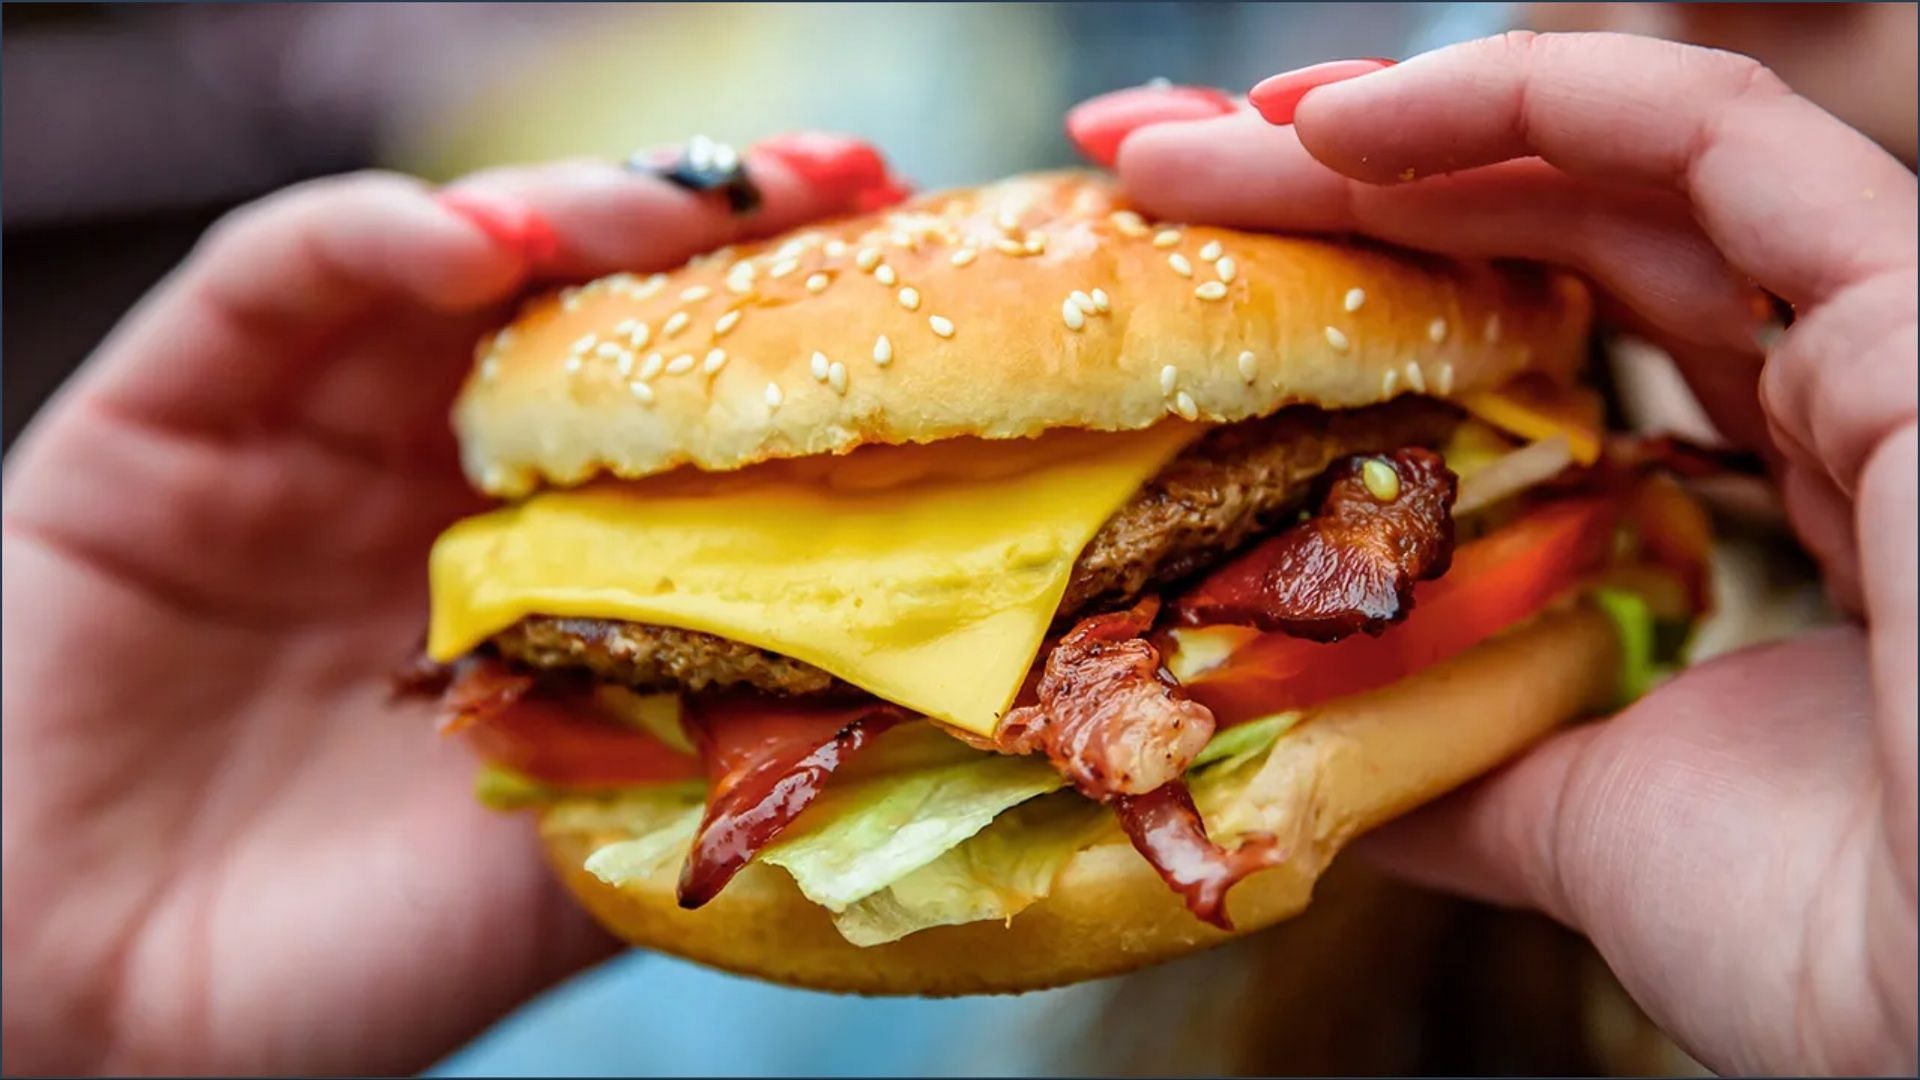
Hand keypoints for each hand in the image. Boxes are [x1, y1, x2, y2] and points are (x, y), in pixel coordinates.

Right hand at [1, 134, 904, 1074]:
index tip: (913, 277)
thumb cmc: (338, 973)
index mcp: (537, 573)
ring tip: (689, 204)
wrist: (99, 1037)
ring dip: (571, 217)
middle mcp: (429, 488)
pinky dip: (369, 244)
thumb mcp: (571, 863)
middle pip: (580, 314)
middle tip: (835, 185)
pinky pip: (268, 287)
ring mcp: (300, 444)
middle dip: (710, 240)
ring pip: (448, 272)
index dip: (786, 342)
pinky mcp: (161, 425)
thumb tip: (911, 693)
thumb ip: (701, 768)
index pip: (673, 415)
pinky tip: (471, 245)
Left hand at [1071, 32, 1915, 1073]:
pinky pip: (1716, 137)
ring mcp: (1875, 341)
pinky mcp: (1913, 312)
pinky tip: (1340, 128)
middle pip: (1546, 229)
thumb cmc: (1848, 954)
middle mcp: (1819, 397)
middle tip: (1151, 167)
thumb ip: (1458, 756)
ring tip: (1202, 145)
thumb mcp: (1582, 822)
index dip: (1374, 276)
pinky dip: (1528, 97)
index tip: (1196, 271)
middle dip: (1333, 187)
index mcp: (1762, 496)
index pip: (1548, 327)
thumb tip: (1303, 757)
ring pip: (1605, 161)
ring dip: (1384, 130)